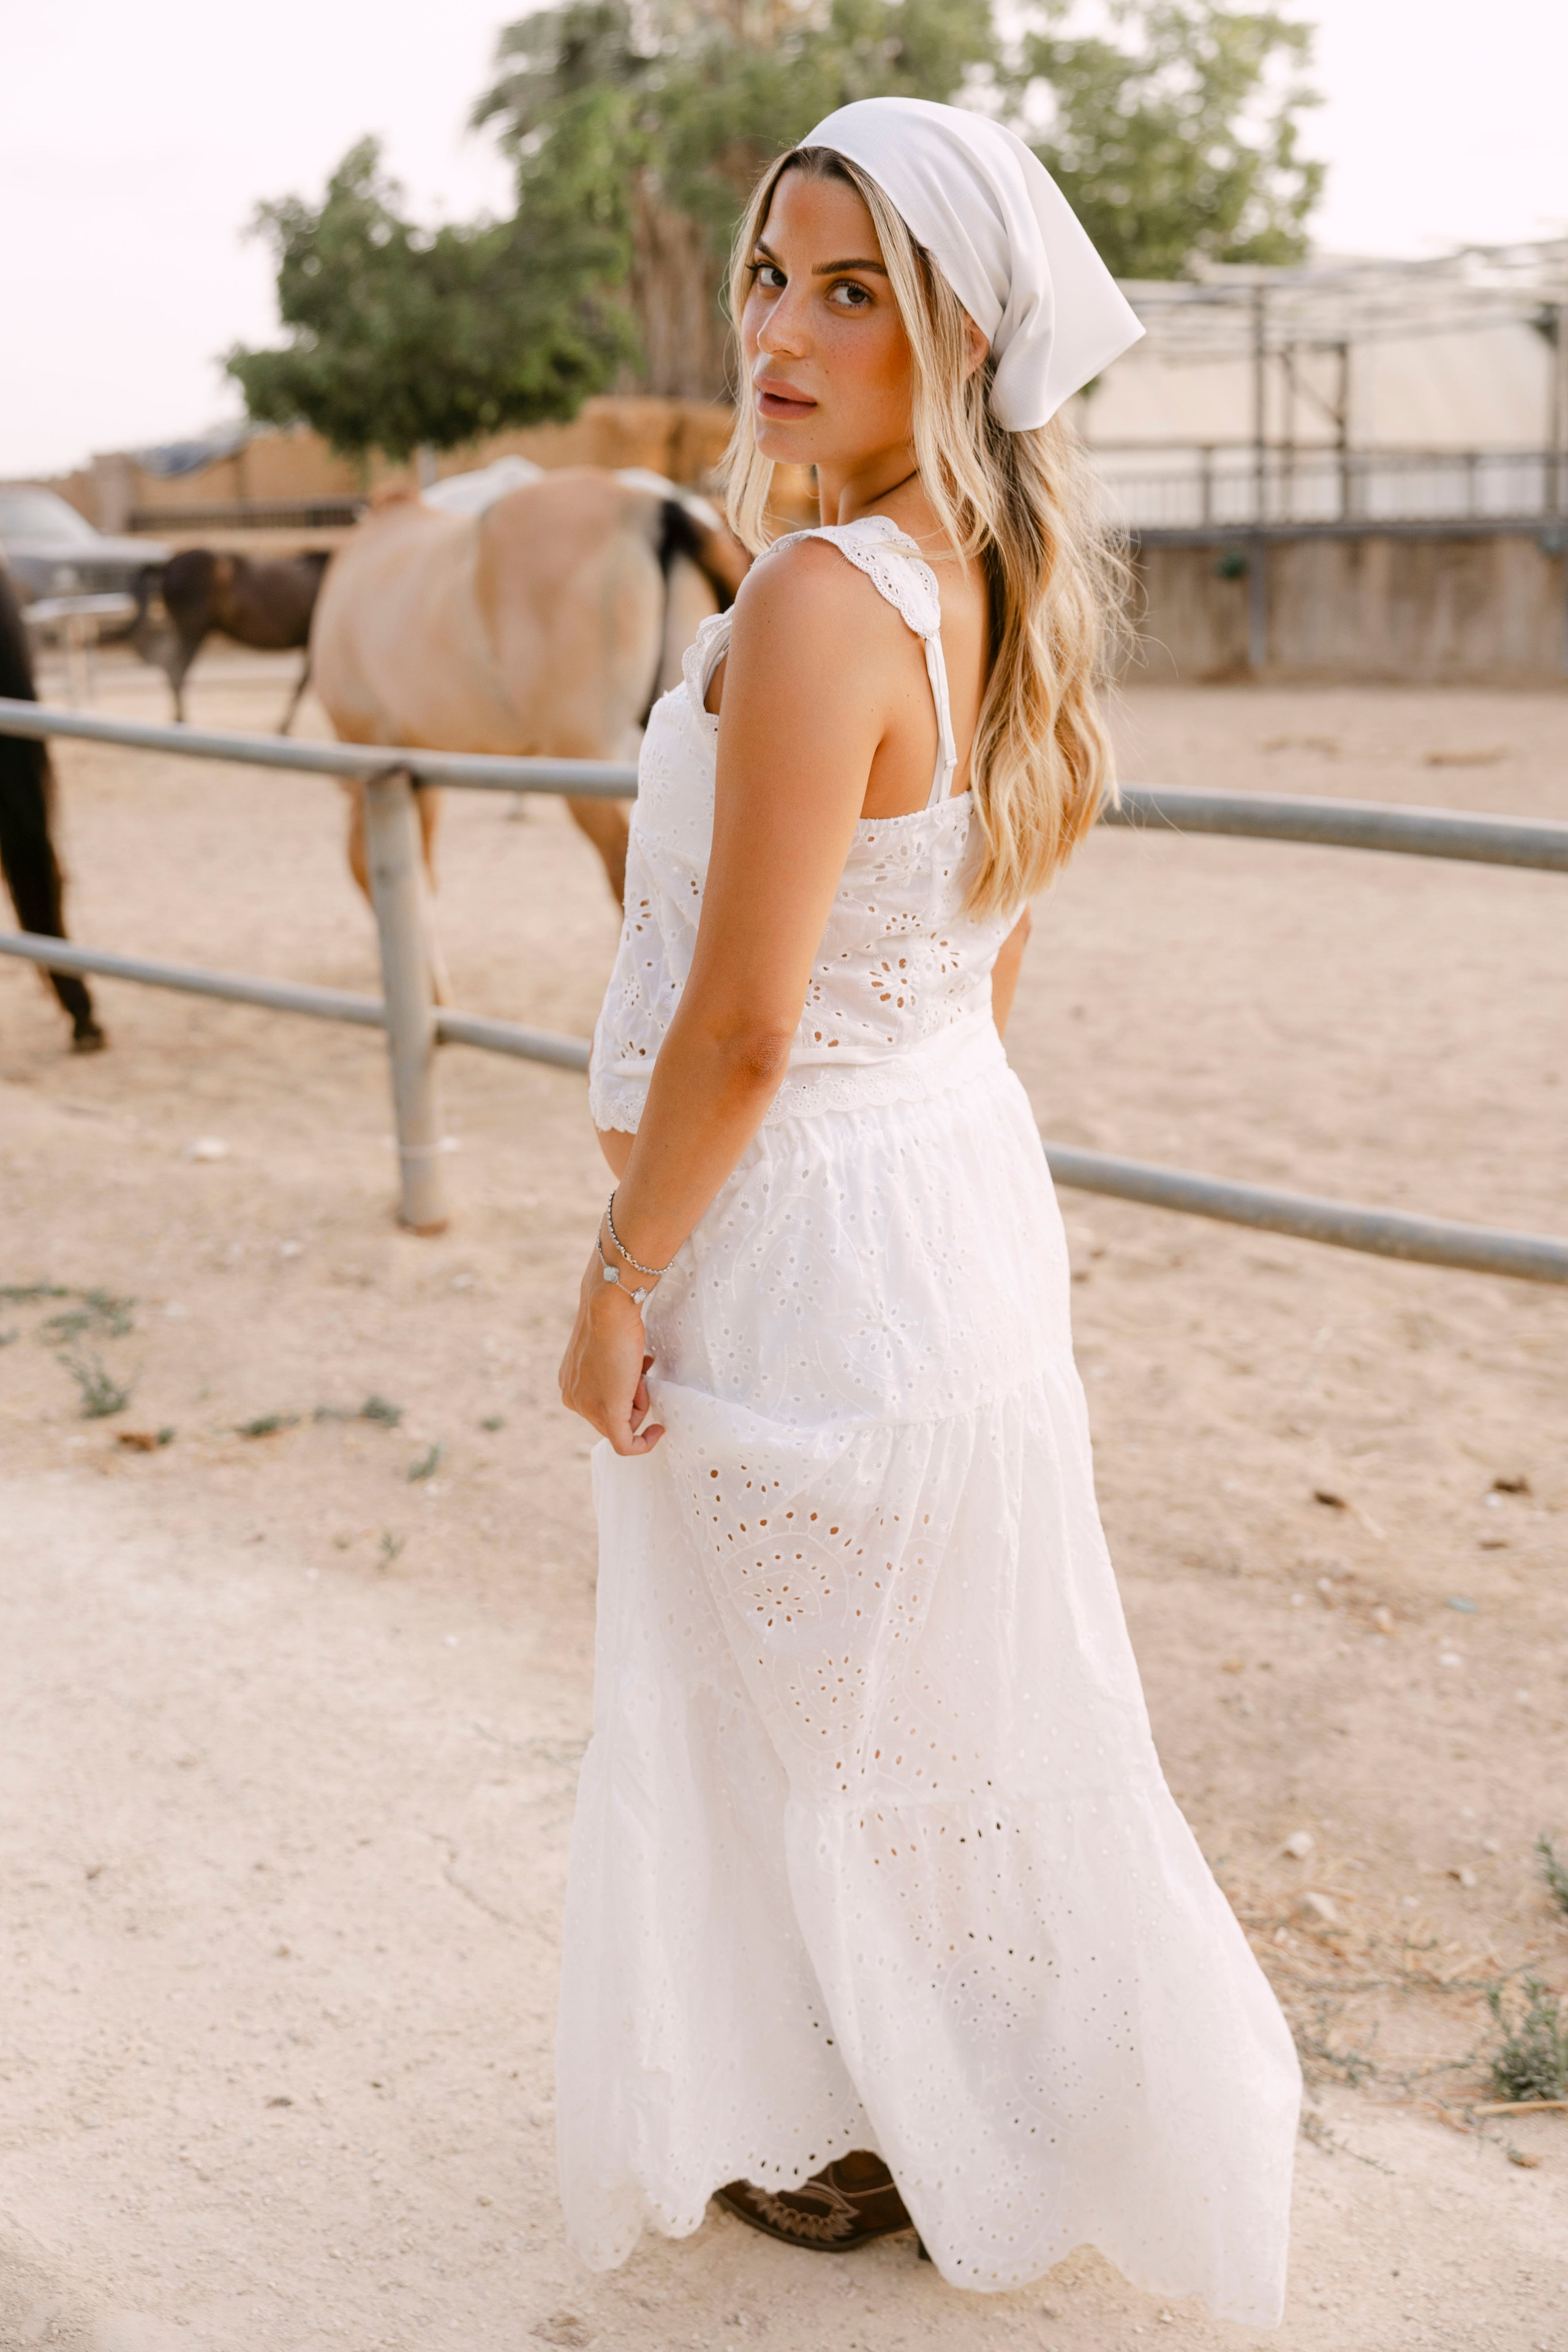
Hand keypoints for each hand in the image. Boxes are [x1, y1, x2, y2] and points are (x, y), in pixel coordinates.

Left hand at [558, 1254, 664, 1455]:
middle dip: (635, 1399)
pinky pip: (624, 1444)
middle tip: (641, 1369)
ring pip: (623, 1425)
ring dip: (641, 1401)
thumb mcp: (610, 1350)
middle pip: (612, 1417)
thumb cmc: (614, 1319)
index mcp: (570, 1384)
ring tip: (640, 1371)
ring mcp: (587, 1407)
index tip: (642, 1382)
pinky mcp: (607, 1412)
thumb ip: (613, 1371)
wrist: (610, 1308)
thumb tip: (631, 1378)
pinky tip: (658, 1432)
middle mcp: (573, 1399)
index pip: (601, 1405)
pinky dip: (643, 1444)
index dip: (627, 1395)